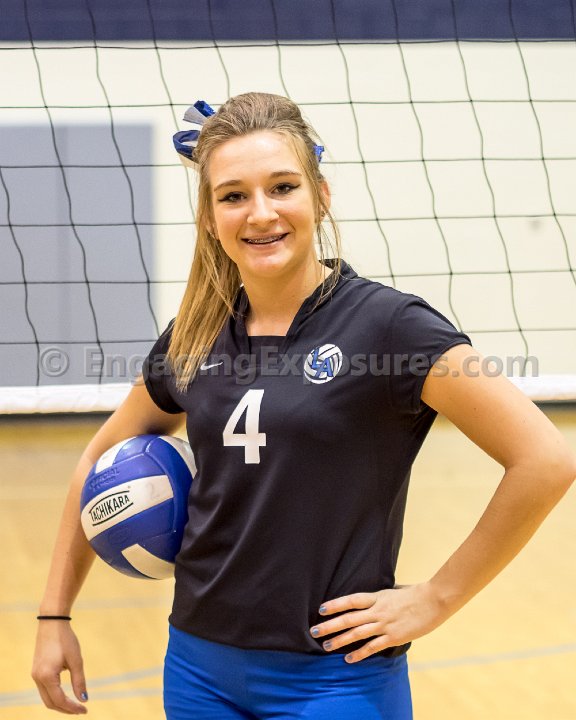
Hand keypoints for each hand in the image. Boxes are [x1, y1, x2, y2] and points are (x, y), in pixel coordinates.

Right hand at [32, 621, 88, 713]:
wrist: (52, 622)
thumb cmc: (65, 639)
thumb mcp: (76, 660)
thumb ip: (79, 681)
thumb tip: (84, 699)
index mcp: (47, 676)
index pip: (59, 700)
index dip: (72, 708)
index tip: (85, 710)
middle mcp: (37, 678)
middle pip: (50, 702)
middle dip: (65, 709)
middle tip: (81, 710)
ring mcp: (35, 674)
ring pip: (46, 697)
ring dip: (60, 703)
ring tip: (75, 704)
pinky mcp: (36, 670)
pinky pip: (44, 689)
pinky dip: (55, 694)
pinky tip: (66, 693)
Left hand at [309, 583, 447, 662]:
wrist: (434, 600)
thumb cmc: (416, 594)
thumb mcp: (394, 591)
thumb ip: (382, 596)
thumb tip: (375, 597)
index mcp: (377, 597)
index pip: (351, 600)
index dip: (335, 604)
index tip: (321, 609)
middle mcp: (377, 610)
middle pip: (349, 618)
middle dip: (330, 625)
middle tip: (314, 630)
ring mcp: (385, 624)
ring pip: (357, 633)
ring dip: (340, 640)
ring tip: (326, 646)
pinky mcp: (393, 637)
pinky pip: (373, 647)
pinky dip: (359, 653)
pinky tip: (348, 659)